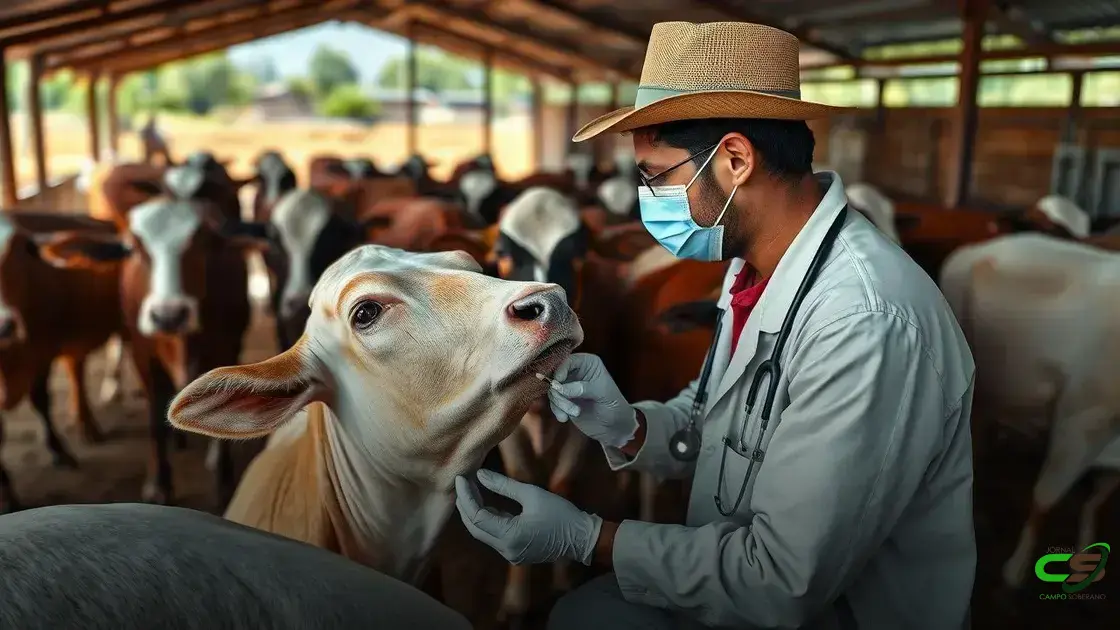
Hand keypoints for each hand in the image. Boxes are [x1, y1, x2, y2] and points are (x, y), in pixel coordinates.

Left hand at [454, 470, 602, 565]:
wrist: (581, 538)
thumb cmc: (560, 514)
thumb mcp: (532, 495)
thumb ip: (503, 486)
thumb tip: (479, 475)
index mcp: (508, 536)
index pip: (477, 516)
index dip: (466, 497)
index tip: (461, 478)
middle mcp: (505, 549)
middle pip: (475, 527)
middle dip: (466, 505)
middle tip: (463, 483)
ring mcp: (510, 553)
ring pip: (484, 533)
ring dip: (476, 512)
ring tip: (472, 490)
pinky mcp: (515, 552)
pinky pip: (495, 536)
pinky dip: (489, 520)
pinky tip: (488, 503)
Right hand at [546, 353, 637, 448]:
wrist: (614, 427)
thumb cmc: (614, 406)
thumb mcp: (603, 394)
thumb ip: (583, 388)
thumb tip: (560, 387)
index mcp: (589, 363)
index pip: (569, 360)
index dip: (560, 370)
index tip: (557, 383)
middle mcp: (576, 371)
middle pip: (556, 374)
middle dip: (558, 390)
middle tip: (565, 404)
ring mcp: (569, 386)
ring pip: (553, 389)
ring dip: (559, 402)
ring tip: (574, 413)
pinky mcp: (564, 399)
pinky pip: (553, 401)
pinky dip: (556, 410)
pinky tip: (564, 418)